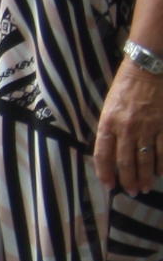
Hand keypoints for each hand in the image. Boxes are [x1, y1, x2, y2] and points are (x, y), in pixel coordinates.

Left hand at [96, 60, 162, 194]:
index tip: (109, 185)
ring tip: (145, 188)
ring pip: (145, 159)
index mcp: (108, 123)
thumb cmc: (125, 86)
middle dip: (128, 180)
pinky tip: (160, 172)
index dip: (105, 172)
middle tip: (131, 192)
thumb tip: (110, 151)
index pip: (103, 154)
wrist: (147, 68)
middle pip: (125, 162)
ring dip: (145, 177)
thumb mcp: (109, 106)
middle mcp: (126, 128)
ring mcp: (147, 127)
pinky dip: (162, 163)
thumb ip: (109, 128)